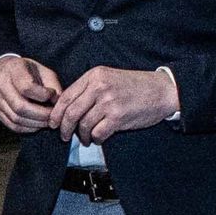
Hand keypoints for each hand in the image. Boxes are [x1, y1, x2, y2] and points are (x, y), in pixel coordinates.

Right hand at [0, 52, 64, 132]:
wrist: (2, 71)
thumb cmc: (26, 70)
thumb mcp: (42, 70)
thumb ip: (53, 85)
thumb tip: (58, 103)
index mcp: (14, 70)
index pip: (27, 87)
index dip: (44, 95)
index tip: (53, 96)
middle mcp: (1, 84)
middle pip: (21, 107)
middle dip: (41, 114)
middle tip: (53, 116)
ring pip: (16, 118)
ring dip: (36, 123)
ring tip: (47, 121)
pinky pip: (12, 125)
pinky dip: (28, 128)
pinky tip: (37, 124)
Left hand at [52, 64, 180, 140]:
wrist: (162, 91)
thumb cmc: (135, 87)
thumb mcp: (109, 78)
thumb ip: (89, 89)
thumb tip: (67, 109)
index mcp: (94, 76)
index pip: (66, 96)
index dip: (56, 113)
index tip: (53, 123)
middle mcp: (99, 87)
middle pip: (71, 112)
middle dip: (64, 128)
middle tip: (64, 136)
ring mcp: (109, 102)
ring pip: (83, 125)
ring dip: (82, 136)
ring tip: (86, 139)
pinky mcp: (118, 117)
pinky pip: (98, 133)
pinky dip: (96, 139)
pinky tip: (98, 138)